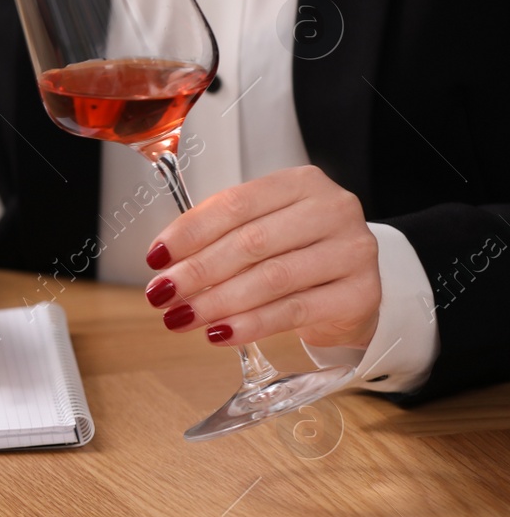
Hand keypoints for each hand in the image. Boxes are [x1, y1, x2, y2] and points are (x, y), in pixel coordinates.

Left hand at [143, 165, 380, 348]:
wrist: (351, 290)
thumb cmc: (297, 255)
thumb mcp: (262, 231)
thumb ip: (219, 237)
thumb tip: (165, 263)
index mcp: (301, 183)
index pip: (235, 204)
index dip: (190, 232)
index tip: (156, 257)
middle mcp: (333, 210)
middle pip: (251, 241)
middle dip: (197, 271)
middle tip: (161, 293)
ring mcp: (352, 251)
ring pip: (271, 278)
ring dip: (217, 301)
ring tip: (182, 317)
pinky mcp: (361, 294)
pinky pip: (294, 311)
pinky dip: (250, 325)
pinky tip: (219, 333)